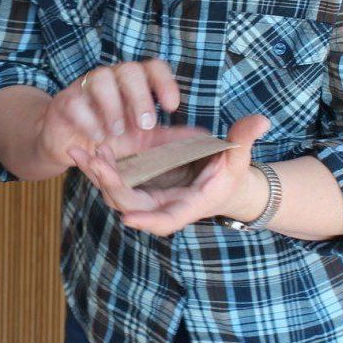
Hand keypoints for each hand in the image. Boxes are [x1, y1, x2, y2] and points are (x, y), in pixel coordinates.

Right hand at [36, 60, 181, 172]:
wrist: (72, 145)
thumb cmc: (111, 137)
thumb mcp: (143, 140)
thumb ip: (169, 137)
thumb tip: (205, 137)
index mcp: (134, 83)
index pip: (153, 67)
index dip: (164, 83)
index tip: (172, 106)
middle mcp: (112, 78)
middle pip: (129, 70)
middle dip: (140, 97)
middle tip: (145, 125)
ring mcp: (86, 86)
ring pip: (101, 78)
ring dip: (112, 106)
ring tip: (116, 132)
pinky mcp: (65, 101)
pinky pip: (76, 100)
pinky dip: (88, 119)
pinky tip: (97, 136)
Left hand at [74, 114, 271, 236]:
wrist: (221, 181)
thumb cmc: (231, 171)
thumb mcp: (238, 155)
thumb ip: (244, 139)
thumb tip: (262, 121)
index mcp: (189, 205)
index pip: (166, 220)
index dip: (147, 221)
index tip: (128, 218)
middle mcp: (164, 206)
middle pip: (131, 205)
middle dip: (111, 186)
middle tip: (95, 162)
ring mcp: (148, 197)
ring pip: (116, 193)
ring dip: (97, 175)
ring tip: (80, 150)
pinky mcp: (138, 186)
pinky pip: (113, 181)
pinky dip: (97, 168)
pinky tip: (81, 148)